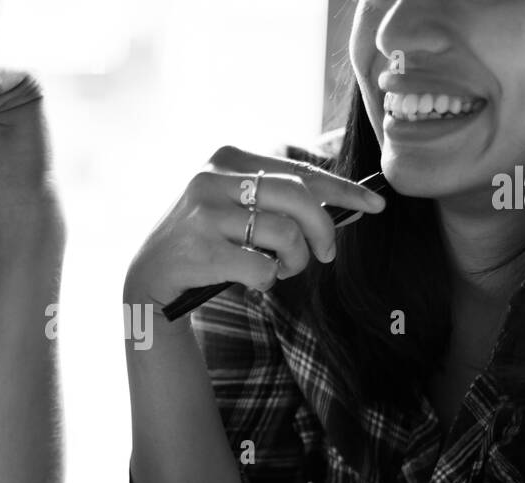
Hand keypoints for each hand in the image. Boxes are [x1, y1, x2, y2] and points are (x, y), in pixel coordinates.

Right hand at [124, 145, 385, 306]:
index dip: (344, 189)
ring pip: (285, 234)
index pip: (300, 171)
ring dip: (295, 262)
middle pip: (299, 198)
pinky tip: (253, 282)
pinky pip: (263, 268)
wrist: (150, 278)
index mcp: (227, 157)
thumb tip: (350, 203)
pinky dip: (268, 281)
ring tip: (282, 271)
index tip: (374, 204)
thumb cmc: (207, 241)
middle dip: (324, 231)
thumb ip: (282, 200)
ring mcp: (204, 213)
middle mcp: (212, 177)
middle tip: (326, 256)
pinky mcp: (200, 250)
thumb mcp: (236, 206)